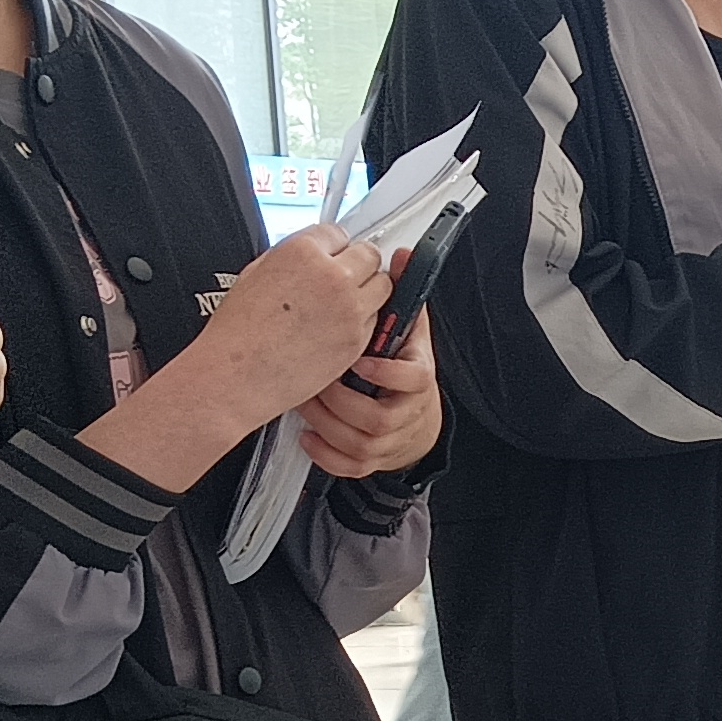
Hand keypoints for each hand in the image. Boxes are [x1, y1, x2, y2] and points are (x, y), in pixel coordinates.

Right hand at [180, 220, 389, 431]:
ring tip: (347, 300)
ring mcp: (349, 308)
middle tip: (347, 274)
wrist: (237, 374)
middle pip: (368, 254)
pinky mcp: (357, 339)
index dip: (333, 246)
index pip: (338, 233)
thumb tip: (310, 254)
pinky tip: (339, 327)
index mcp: (302, 251)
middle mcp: (331, 275)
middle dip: (358, 262)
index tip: (332, 255)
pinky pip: (375, 319)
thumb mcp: (256, 273)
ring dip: (368, 289)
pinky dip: (364, 320)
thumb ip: (291, 257)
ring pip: (382, 285)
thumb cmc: (238, 331)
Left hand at [299, 303, 439, 481]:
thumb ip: (402, 296)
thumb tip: (403, 255)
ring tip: (303, 399)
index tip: (359, 361)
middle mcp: (406, 414)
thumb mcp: (409, 331)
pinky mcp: (371, 460)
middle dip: (340, 399)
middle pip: (377, 417)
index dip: (386, 373)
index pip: (414, 380)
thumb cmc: (404, 369)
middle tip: (315, 377)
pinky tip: (306, 435)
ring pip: (357, 443)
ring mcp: (389, 441)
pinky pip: (348, 465)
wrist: (416, 420)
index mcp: (418, 379)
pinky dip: (325, 454)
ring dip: (326, 422)